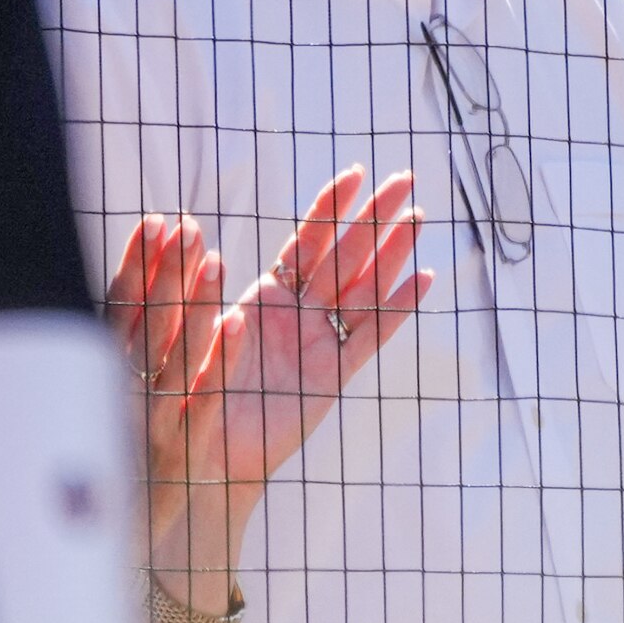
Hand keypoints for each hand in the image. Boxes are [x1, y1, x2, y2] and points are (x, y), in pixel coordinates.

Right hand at [106, 213, 232, 552]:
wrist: (110, 561)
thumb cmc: (110, 482)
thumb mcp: (104, 419)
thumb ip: (116, 365)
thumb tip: (131, 303)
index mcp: (104, 383)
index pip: (119, 312)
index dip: (137, 266)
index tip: (155, 222)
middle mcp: (123, 398)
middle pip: (145, 324)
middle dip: (164, 272)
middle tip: (186, 225)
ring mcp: (152, 425)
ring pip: (174, 355)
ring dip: (191, 304)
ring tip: (213, 256)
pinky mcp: (180, 455)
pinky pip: (204, 400)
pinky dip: (220, 360)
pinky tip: (239, 322)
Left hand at [216, 166, 432, 498]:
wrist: (212, 450)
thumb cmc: (199, 391)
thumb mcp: (200, 334)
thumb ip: (209, 296)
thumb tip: (203, 249)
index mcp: (269, 296)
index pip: (306, 241)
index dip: (330, 206)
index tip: (353, 172)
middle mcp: (301, 313)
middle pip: (346, 253)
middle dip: (374, 215)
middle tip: (406, 178)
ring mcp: (323, 340)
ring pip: (365, 286)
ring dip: (393, 251)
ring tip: (419, 217)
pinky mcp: (337, 374)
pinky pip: (372, 335)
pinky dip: (398, 307)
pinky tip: (424, 278)